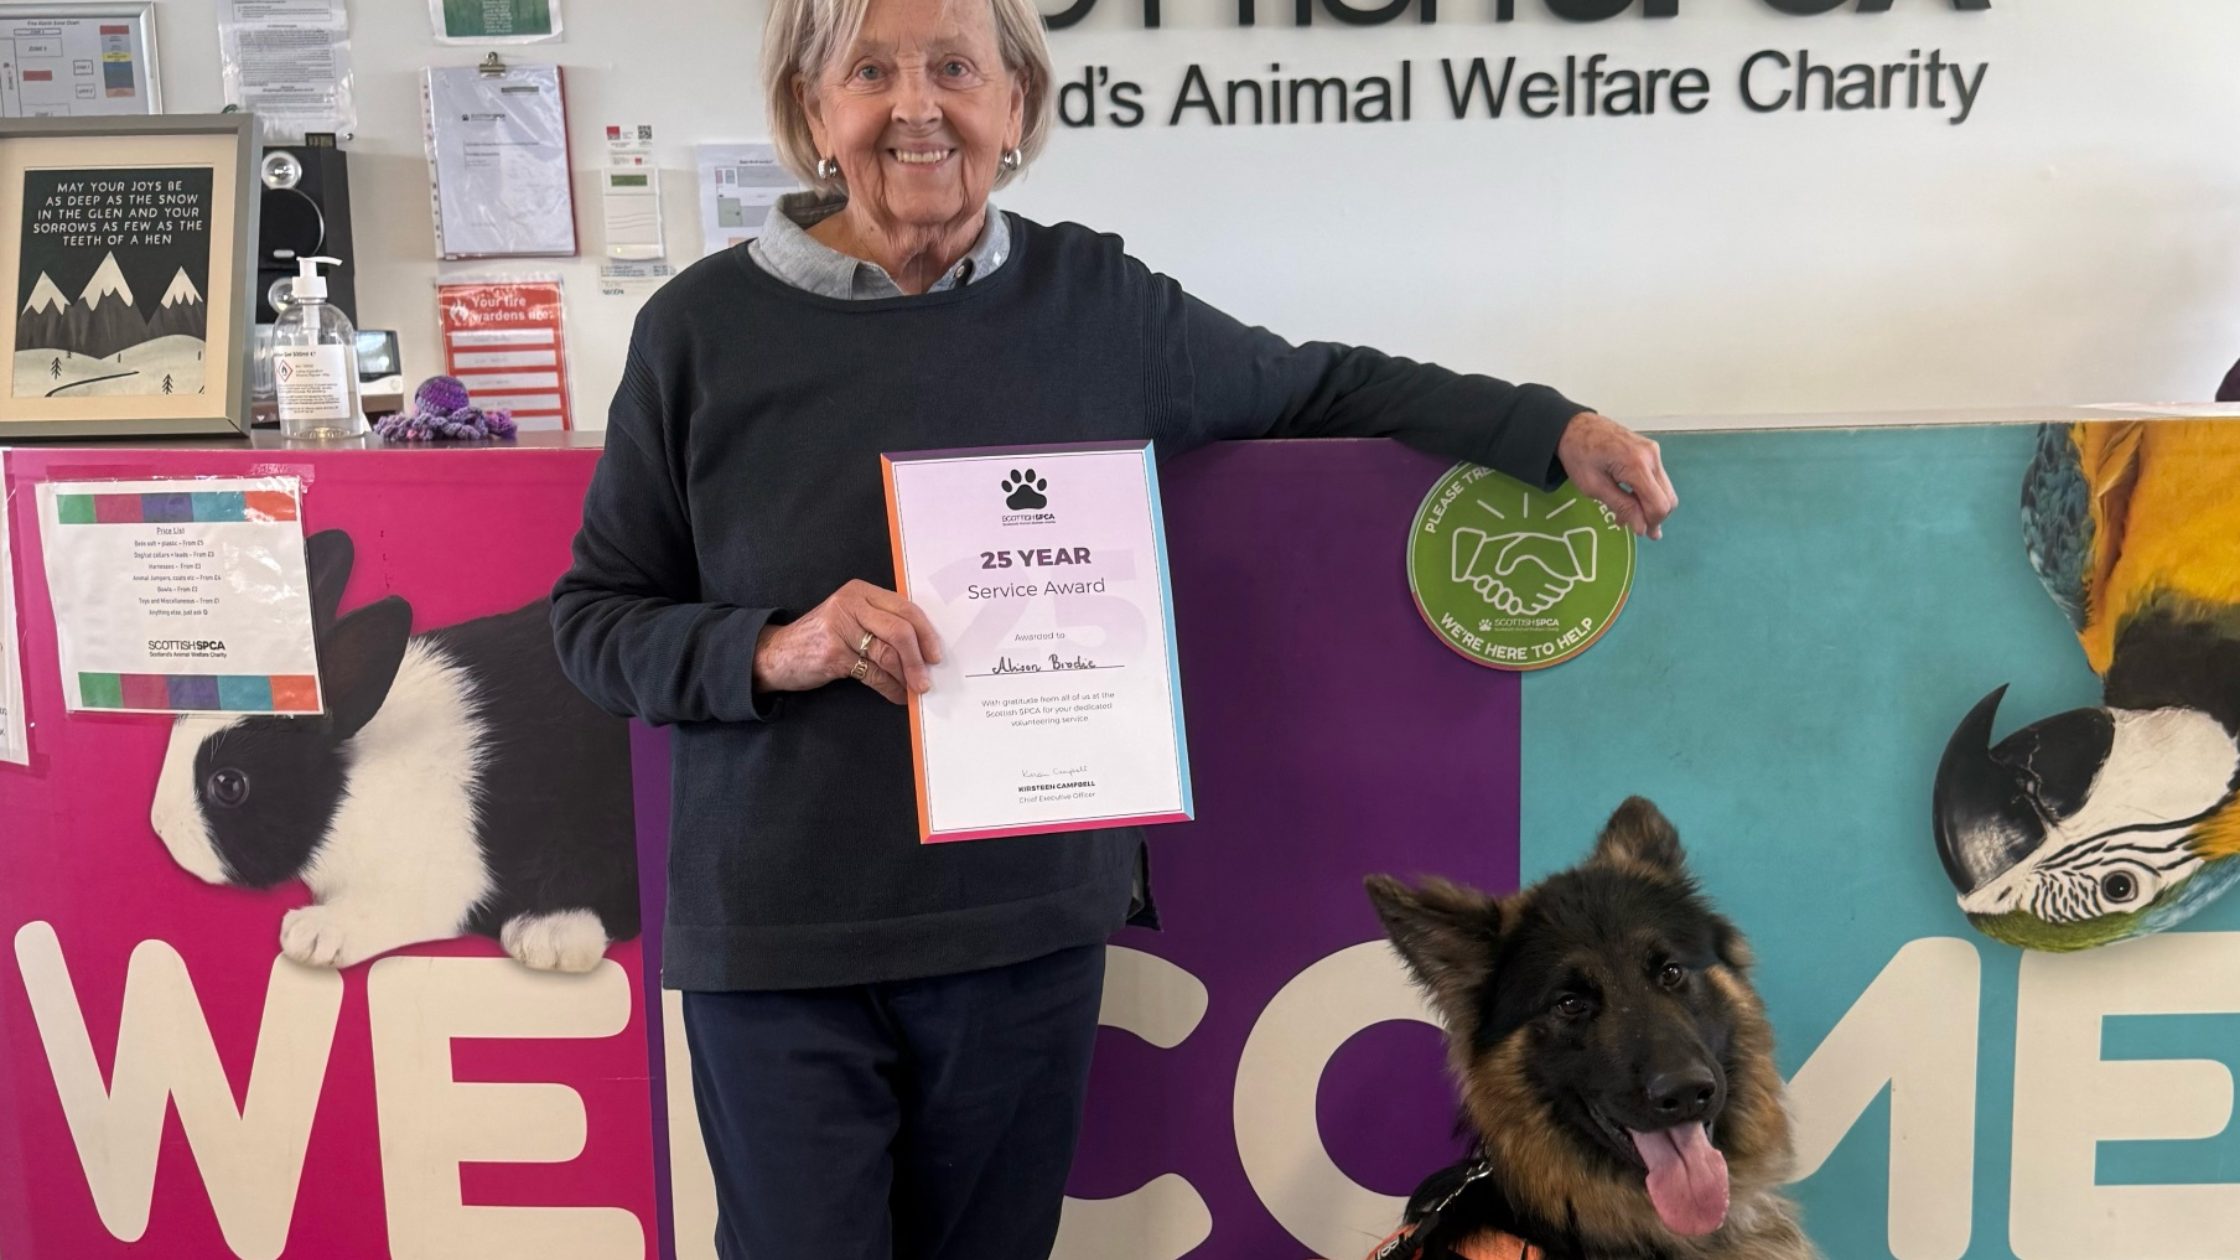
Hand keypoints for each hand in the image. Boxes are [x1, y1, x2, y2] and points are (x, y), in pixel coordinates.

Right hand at [752, 580, 942, 704]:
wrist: (777, 653)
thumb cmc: (822, 636)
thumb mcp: (851, 619)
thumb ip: (881, 624)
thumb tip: (922, 650)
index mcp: (860, 591)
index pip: (905, 608)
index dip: (925, 633)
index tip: (935, 654)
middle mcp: (850, 604)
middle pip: (900, 630)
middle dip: (918, 658)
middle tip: (927, 679)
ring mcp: (840, 628)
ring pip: (887, 654)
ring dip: (906, 677)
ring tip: (914, 689)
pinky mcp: (833, 653)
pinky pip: (873, 673)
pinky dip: (890, 688)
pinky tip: (897, 695)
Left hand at [1557, 412, 1676, 539]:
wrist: (1575, 426)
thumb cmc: (1578, 455)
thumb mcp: (1593, 486)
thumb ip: (1621, 506)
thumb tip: (1642, 528)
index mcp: (1636, 465)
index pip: (1658, 504)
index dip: (1651, 523)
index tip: (1639, 532)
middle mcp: (1651, 456)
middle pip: (1668, 498)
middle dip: (1654, 516)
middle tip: (1634, 526)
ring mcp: (1654, 451)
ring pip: (1665, 489)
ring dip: (1650, 506)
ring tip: (1628, 514)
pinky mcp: (1651, 450)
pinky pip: (1658, 478)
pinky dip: (1648, 492)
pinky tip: (1630, 498)